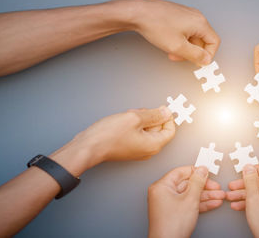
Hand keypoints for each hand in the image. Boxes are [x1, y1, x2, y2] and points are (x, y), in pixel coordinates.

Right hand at [50, 106, 175, 175]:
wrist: (88, 147)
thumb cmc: (108, 136)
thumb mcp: (134, 118)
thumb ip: (153, 115)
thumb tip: (165, 112)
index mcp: (154, 145)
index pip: (170, 130)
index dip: (167, 117)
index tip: (162, 108)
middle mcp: (148, 150)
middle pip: (158, 129)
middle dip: (150, 117)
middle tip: (139, 112)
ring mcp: (138, 149)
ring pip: (146, 129)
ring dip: (140, 119)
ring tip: (128, 116)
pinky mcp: (129, 147)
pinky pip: (137, 133)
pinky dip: (133, 124)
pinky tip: (123, 120)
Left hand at [132, 0, 220, 65]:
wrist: (138, 13)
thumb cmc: (156, 26)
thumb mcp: (178, 47)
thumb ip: (195, 55)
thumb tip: (206, 60)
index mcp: (200, 23)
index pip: (214, 42)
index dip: (207, 55)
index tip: (198, 62)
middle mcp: (196, 16)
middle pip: (202, 40)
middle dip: (192, 52)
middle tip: (179, 57)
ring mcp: (186, 14)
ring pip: (192, 36)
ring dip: (184, 47)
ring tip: (171, 51)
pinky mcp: (178, 15)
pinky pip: (184, 31)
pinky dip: (179, 40)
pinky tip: (167, 43)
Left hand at [148, 166, 224, 237]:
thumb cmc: (171, 226)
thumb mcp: (190, 199)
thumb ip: (198, 183)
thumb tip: (202, 170)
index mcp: (161, 186)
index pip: (180, 172)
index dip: (195, 171)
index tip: (207, 172)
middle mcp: (163, 193)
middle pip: (187, 184)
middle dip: (204, 186)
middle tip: (216, 186)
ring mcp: (169, 204)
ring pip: (190, 194)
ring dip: (206, 195)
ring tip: (219, 196)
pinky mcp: (175, 213)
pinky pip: (189, 203)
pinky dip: (201, 203)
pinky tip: (213, 203)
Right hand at [227, 164, 258, 237]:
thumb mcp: (254, 197)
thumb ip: (250, 180)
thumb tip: (248, 168)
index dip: (255, 169)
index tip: (244, 171)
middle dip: (244, 185)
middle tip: (233, 186)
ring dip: (243, 194)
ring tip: (231, 197)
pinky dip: (250, 202)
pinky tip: (238, 205)